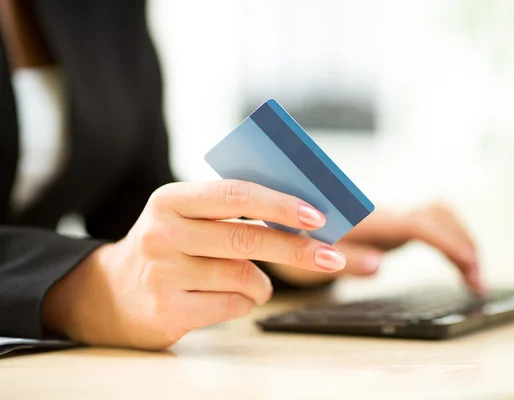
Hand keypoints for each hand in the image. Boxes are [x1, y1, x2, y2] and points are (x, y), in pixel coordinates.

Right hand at [42, 181, 345, 349]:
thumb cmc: (169, 248)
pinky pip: (232, 305)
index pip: (236, 194)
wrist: (112, 294)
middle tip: (331, 257)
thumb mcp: (187, 218)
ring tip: (258, 284)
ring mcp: (163, 273)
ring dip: (263, 283)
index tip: (318, 215)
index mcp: (172, 200)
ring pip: (243, 276)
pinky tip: (231, 297)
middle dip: (296, 249)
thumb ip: (232, 212)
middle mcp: (163, 233)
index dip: (280, 204)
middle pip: (247, 238)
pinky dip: (245, 301)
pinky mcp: (168, 310)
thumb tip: (302, 216)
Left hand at [266, 203, 482, 292]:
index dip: (445, 240)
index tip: (468, 262)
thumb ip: (344, 258)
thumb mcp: (310, 254)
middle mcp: (382, 213)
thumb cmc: (293, 237)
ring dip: (461, 241)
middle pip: (436, 216)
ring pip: (439, 217)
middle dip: (462, 244)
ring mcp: (390, 219)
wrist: (285, 221)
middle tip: (477, 282)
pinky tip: (460, 268)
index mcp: (365, 219)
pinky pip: (432, 227)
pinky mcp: (393, 227)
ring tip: (474, 279)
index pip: (415, 223)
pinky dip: (451, 244)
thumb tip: (379, 266)